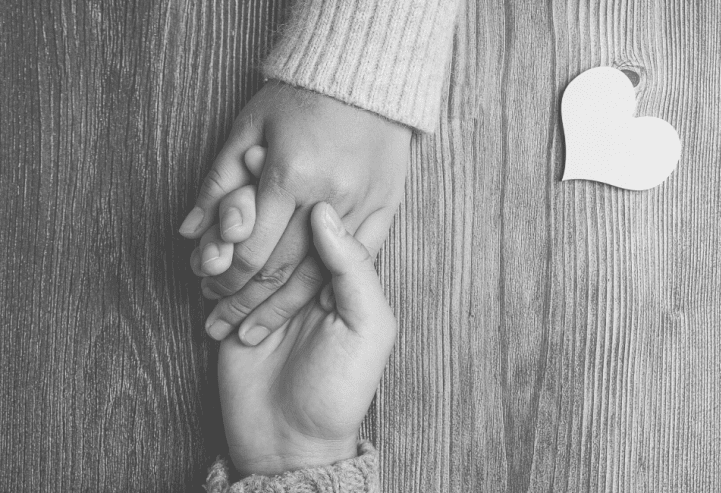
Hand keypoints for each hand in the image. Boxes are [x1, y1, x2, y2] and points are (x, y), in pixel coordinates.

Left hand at [179, 80, 410, 342]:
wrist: (367, 76)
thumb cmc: (300, 98)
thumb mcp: (247, 128)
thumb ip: (217, 183)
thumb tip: (189, 232)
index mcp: (291, 174)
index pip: (252, 250)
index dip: (226, 280)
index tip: (209, 292)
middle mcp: (329, 196)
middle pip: (281, 270)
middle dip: (246, 302)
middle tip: (223, 320)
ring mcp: (362, 205)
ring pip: (318, 275)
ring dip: (281, 307)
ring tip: (253, 326)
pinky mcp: (386, 209)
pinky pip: (355, 264)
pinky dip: (325, 288)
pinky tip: (301, 306)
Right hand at [218, 202, 396, 475]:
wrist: (290, 442)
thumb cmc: (340, 388)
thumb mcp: (367, 328)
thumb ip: (355, 268)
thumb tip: (324, 211)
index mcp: (344, 270)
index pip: (317, 209)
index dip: (290, 184)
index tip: (261, 161)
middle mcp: (305, 270)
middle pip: (273, 212)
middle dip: (245, 205)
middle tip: (233, 220)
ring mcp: (266, 285)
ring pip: (241, 233)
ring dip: (222, 230)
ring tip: (215, 254)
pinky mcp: (232, 304)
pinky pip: (217, 266)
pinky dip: (207, 259)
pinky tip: (204, 265)